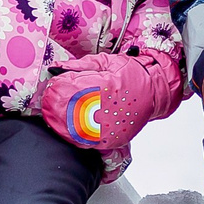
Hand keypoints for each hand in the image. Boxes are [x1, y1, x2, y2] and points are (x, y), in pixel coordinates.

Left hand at [40, 52, 180, 152]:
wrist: (155, 90)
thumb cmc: (131, 73)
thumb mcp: (106, 62)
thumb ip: (79, 66)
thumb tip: (56, 67)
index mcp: (104, 87)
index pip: (70, 90)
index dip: (56, 88)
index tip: (51, 86)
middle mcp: (107, 109)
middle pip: (68, 112)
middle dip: (54, 107)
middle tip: (48, 102)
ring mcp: (109, 127)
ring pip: (74, 130)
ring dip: (61, 123)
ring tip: (55, 116)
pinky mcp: (111, 139)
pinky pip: (86, 142)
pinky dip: (74, 135)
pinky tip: (69, 128)